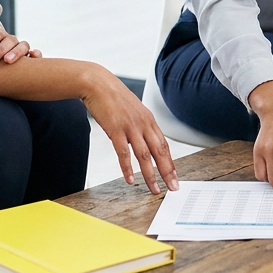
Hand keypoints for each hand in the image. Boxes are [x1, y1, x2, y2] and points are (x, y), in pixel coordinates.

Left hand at [0, 29, 40, 64]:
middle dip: (0, 49)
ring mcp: (22, 49)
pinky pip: (37, 55)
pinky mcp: (30, 59)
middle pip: (9, 39)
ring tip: (7, 61)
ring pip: (23, 45)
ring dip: (16, 51)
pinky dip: (36, 54)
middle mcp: (11, 41)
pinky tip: (32, 57)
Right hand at [81, 69, 178, 193]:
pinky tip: (130, 179)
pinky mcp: (115, 129)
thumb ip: (141, 126)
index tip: (174, 176)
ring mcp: (130, 127)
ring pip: (144, 155)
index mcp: (149, 120)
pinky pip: (123, 152)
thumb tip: (145, 143)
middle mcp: (143, 124)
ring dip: (150, 174)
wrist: (98, 83)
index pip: (164, 145)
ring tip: (154, 188)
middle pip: (159, 152)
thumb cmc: (114, 98)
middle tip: (172, 187)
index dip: (171, 163)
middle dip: (167, 172)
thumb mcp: (134, 111)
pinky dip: (127, 168)